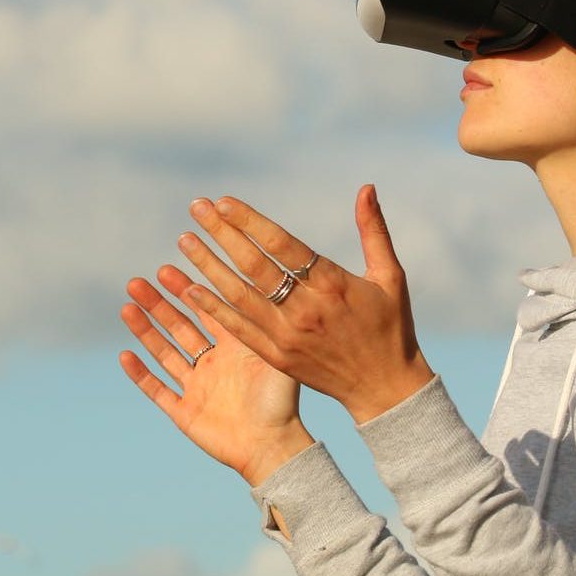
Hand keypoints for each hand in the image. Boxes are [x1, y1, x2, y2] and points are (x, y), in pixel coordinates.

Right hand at [117, 264, 314, 484]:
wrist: (274, 447)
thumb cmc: (282, 403)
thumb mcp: (274, 355)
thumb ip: (262, 323)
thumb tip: (257, 282)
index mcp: (233, 348)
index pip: (205, 310)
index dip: (185, 290)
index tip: (166, 268)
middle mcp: (212, 364)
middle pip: (178, 327)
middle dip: (158, 305)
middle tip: (138, 283)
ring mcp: (196, 388)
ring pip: (163, 353)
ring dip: (145, 331)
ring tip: (127, 307)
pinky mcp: (185, 412)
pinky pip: (157, 390)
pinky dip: (141, 374)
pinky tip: (125, 355)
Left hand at [172, 184, 433, 425]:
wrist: (384, 388)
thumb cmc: (391, 326)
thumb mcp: (390, 276)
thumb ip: (373, 230)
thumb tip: (366, 187)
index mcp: (332, 285)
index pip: (282, 245)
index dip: (249, 221)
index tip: (223, 202)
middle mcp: (305, 309)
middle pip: (254, 265)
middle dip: (222, 234)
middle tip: (196, 208)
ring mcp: (287, 336)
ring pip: (239, 295)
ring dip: (208, 266)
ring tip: (185, 241)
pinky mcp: (277, 357)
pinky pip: (238, 329)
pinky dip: (214, 309)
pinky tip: (191, 289)